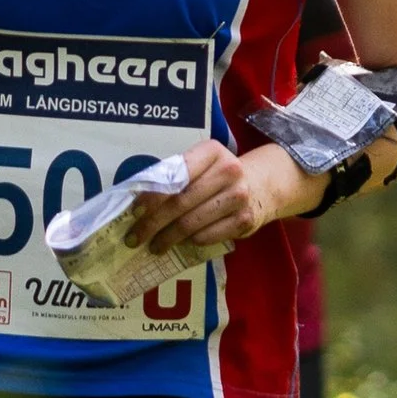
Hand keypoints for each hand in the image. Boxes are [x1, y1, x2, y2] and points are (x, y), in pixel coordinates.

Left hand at [130, 138, 308, 256]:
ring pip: (191, 224)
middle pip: (180, 202)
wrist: (262, 185)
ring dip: (167, 238)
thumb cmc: (218, 176)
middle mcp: (228, 171)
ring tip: (153, 246)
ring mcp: (239, 197)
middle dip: (152, 223)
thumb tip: (136, 203)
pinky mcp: (245, 221)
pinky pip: (207, 236)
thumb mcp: (201, 165)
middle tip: (134, 238)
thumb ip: (174, 176)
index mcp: (211, 151)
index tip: (134, 212)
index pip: (174, 175)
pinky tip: (180, 244)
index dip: (151, 195)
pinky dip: (189, 242)